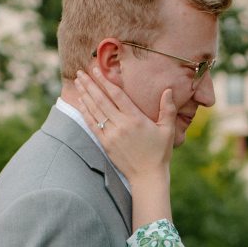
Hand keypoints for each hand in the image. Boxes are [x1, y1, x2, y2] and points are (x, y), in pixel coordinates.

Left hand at [74, 68, 175, 187]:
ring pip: (95, 110)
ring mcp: (111, 135)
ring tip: (79, 82)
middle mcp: (121, 125)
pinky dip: (85, 112)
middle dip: (90, 84)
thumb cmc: (159, 153)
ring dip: (85, 95)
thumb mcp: (168, 130)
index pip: (117, 95)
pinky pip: (92, 125)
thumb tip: (168, 90)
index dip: (105, 81)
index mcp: (136, 119)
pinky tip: (81, 102)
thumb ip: (168, 109)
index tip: (96, 70)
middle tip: (81, 72)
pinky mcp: (106, 144)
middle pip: (102, 100)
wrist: (148, 177)